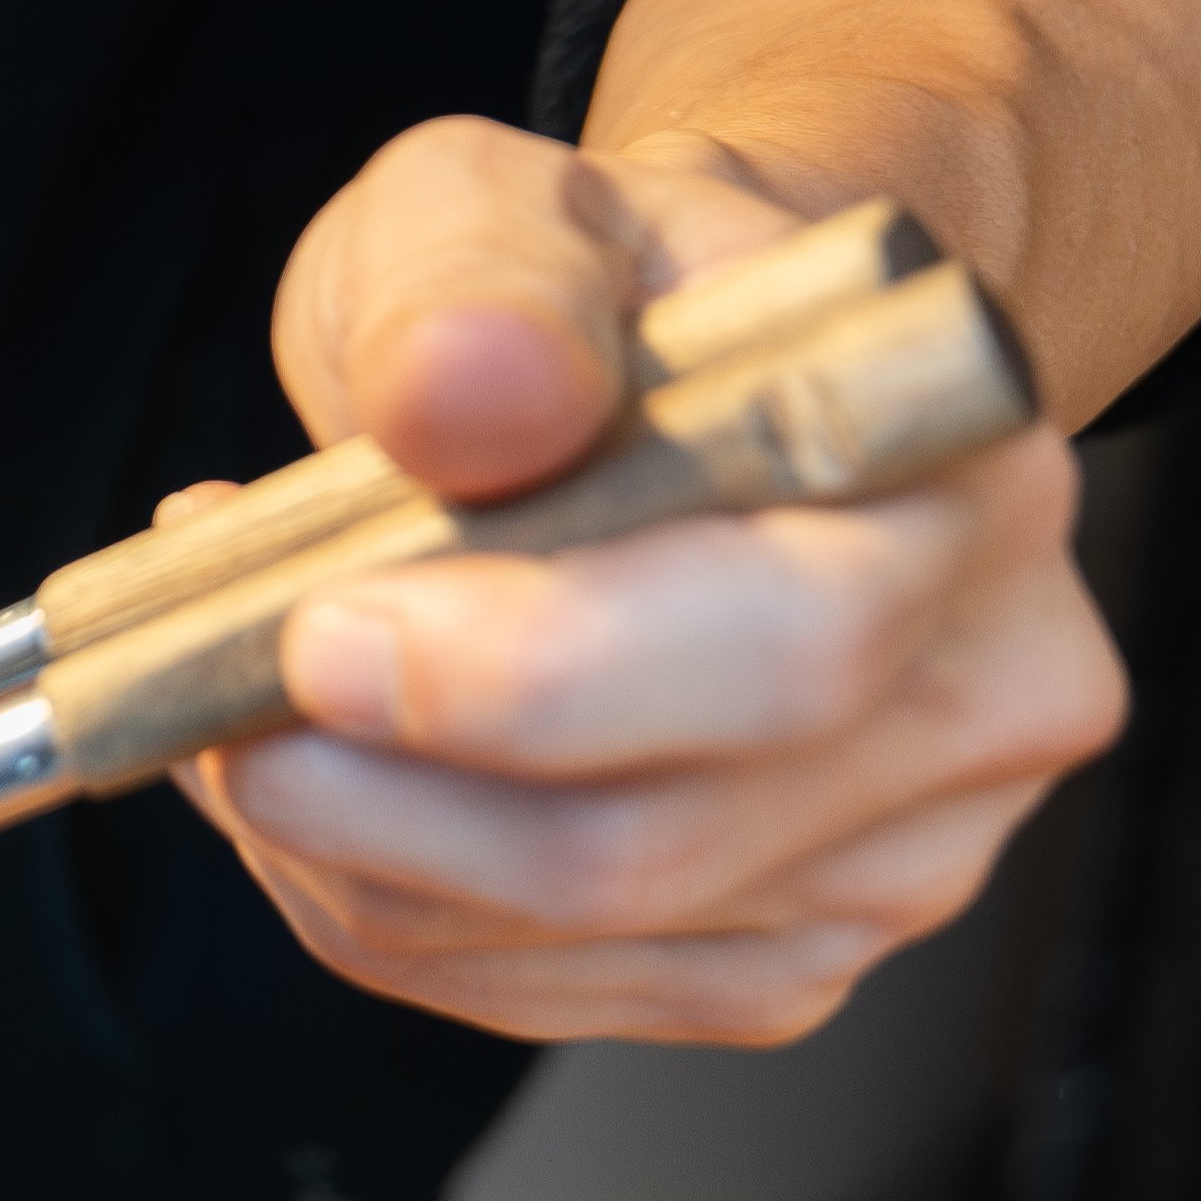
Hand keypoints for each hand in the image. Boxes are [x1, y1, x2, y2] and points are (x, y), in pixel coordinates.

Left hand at [179, 113, 1126, 1043]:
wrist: (670, 385)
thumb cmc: (584, 298)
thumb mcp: (493, 209)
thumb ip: (476, 279)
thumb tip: (466, 389)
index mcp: (966, 480)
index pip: (785, 649)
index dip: (526, 677)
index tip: (311, 631)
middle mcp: (985, 691)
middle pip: (646, 846)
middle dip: (371, 790)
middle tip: (214, 688)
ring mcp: (900, 856)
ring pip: (555, 938)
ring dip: (333, 838)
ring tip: (240, 690)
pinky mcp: (781, 958)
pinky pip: (521, 990)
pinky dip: (364, 891)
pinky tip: (318, 769)